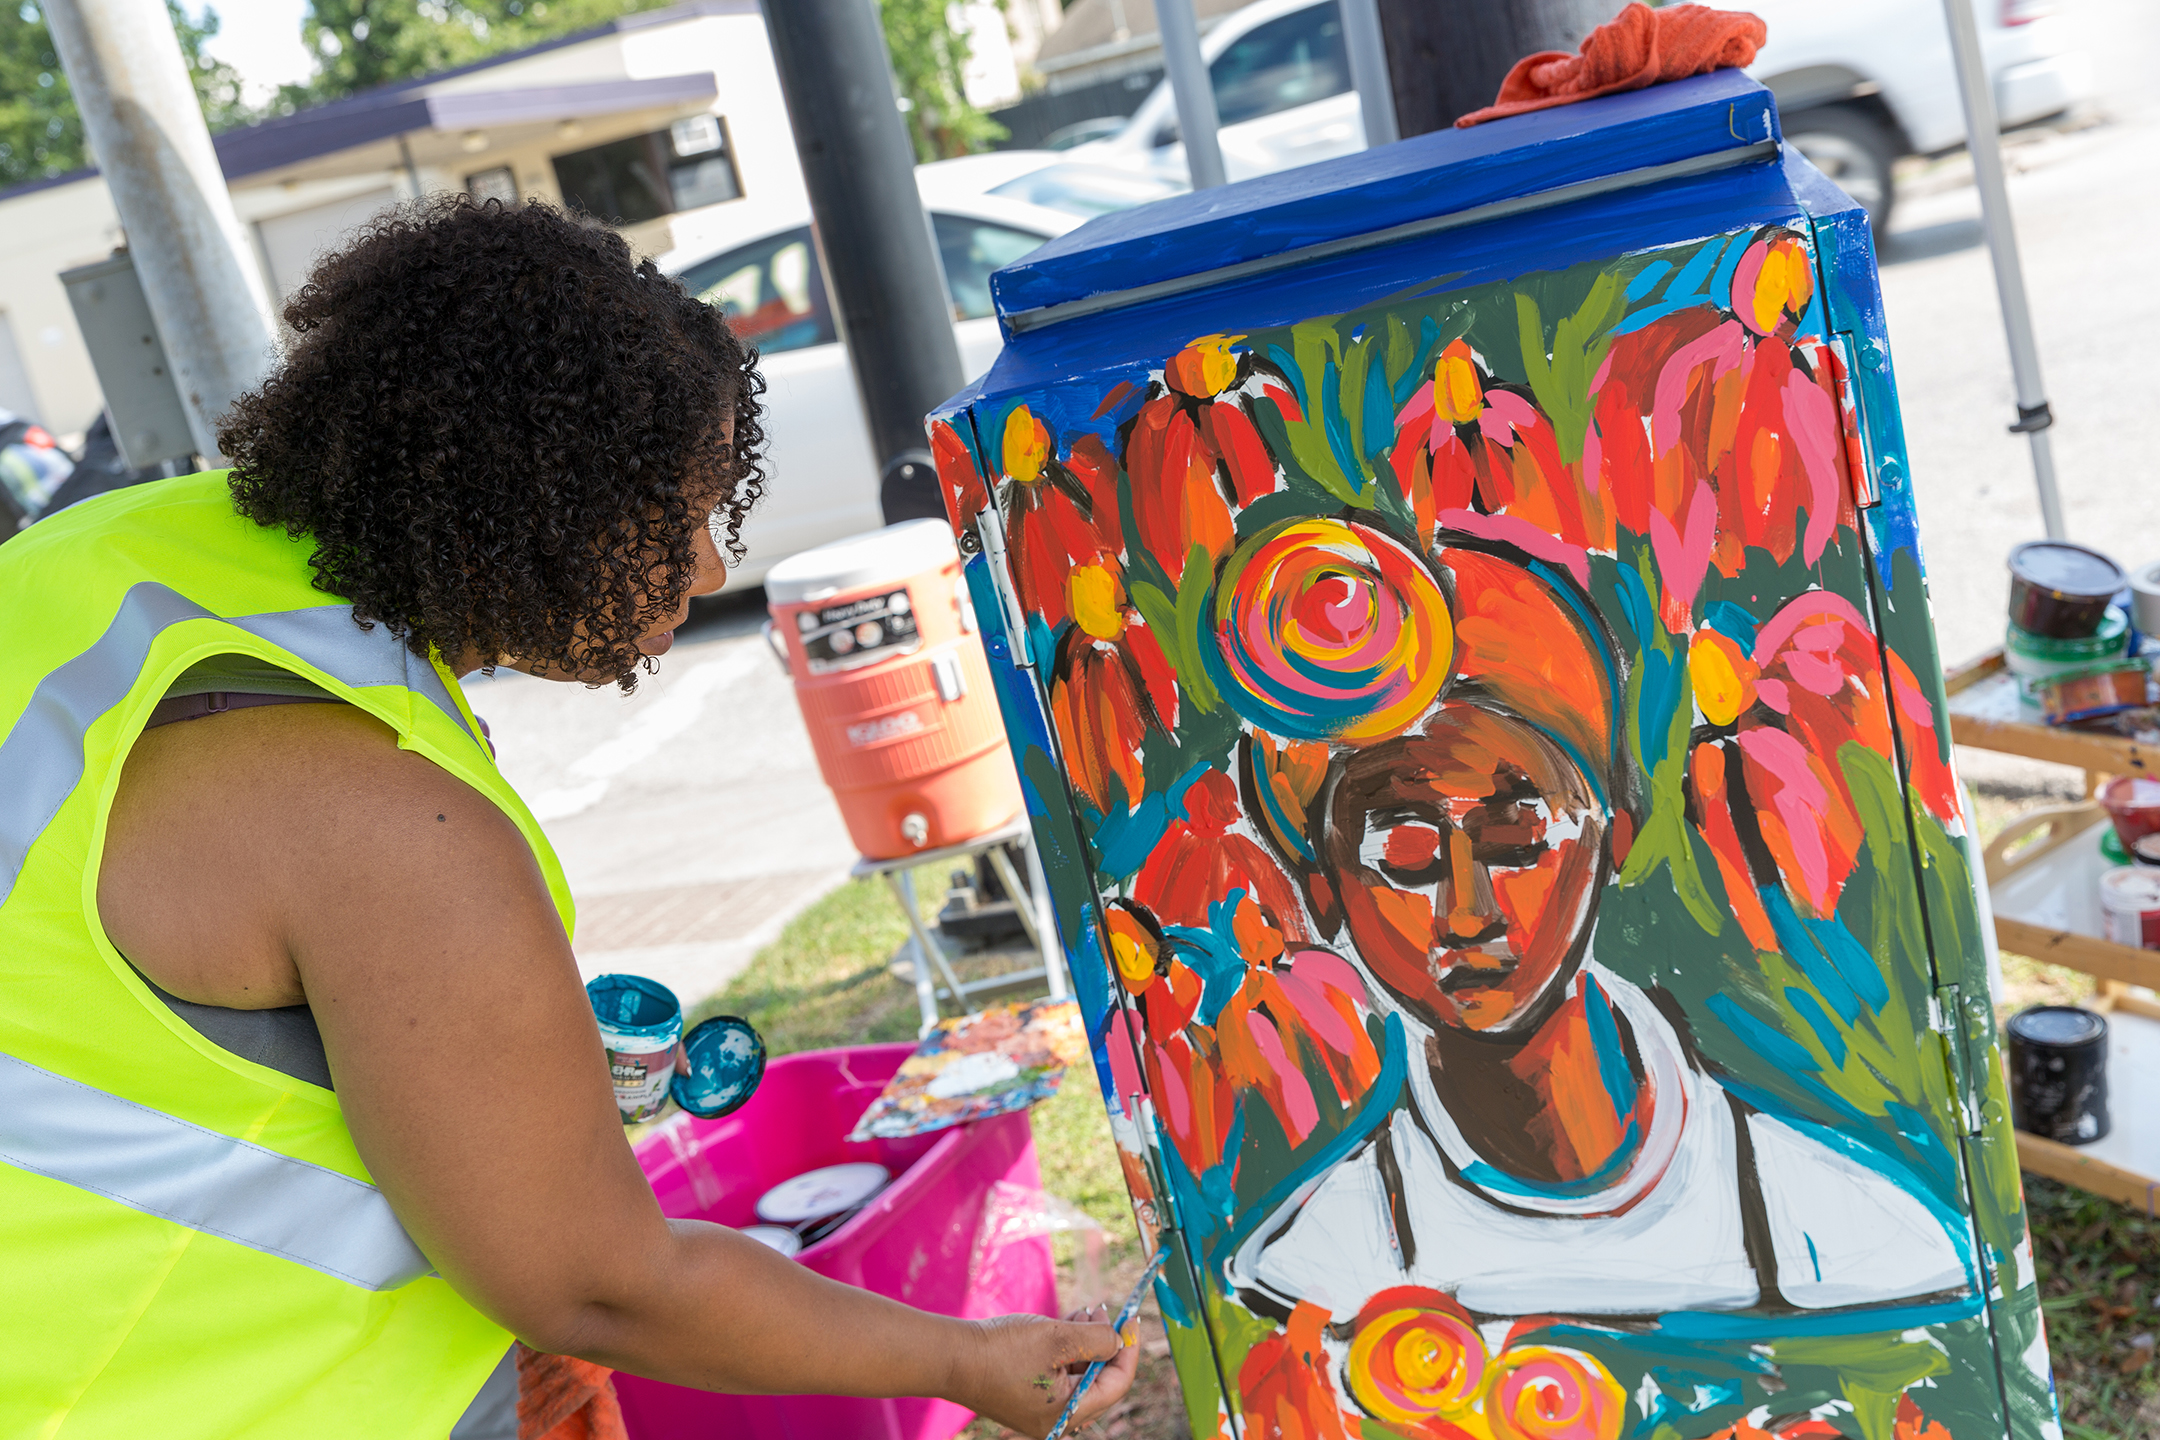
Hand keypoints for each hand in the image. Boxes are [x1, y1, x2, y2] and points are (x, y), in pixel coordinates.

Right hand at [953, 1309, 1139, 1437]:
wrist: (952, 1357)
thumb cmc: (1003, 1350)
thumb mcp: (1058, 1338)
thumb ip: (1096, 1339)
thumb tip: (1118, 1340)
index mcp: (1068, 1414)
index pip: (1116, 1384)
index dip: (1128, 1350)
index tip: (1132, 1321)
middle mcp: (1057, 1419)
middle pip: (1098, 1381)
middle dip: (1105, 1343)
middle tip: (1104, 1311)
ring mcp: (1041, 1409)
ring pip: (1079, 1374)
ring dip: (1086, 1342)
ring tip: (1083, 1312)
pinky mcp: (1027, 1395)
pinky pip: (1059, 1374)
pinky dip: (1067, 1350)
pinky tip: (1066, 1324)